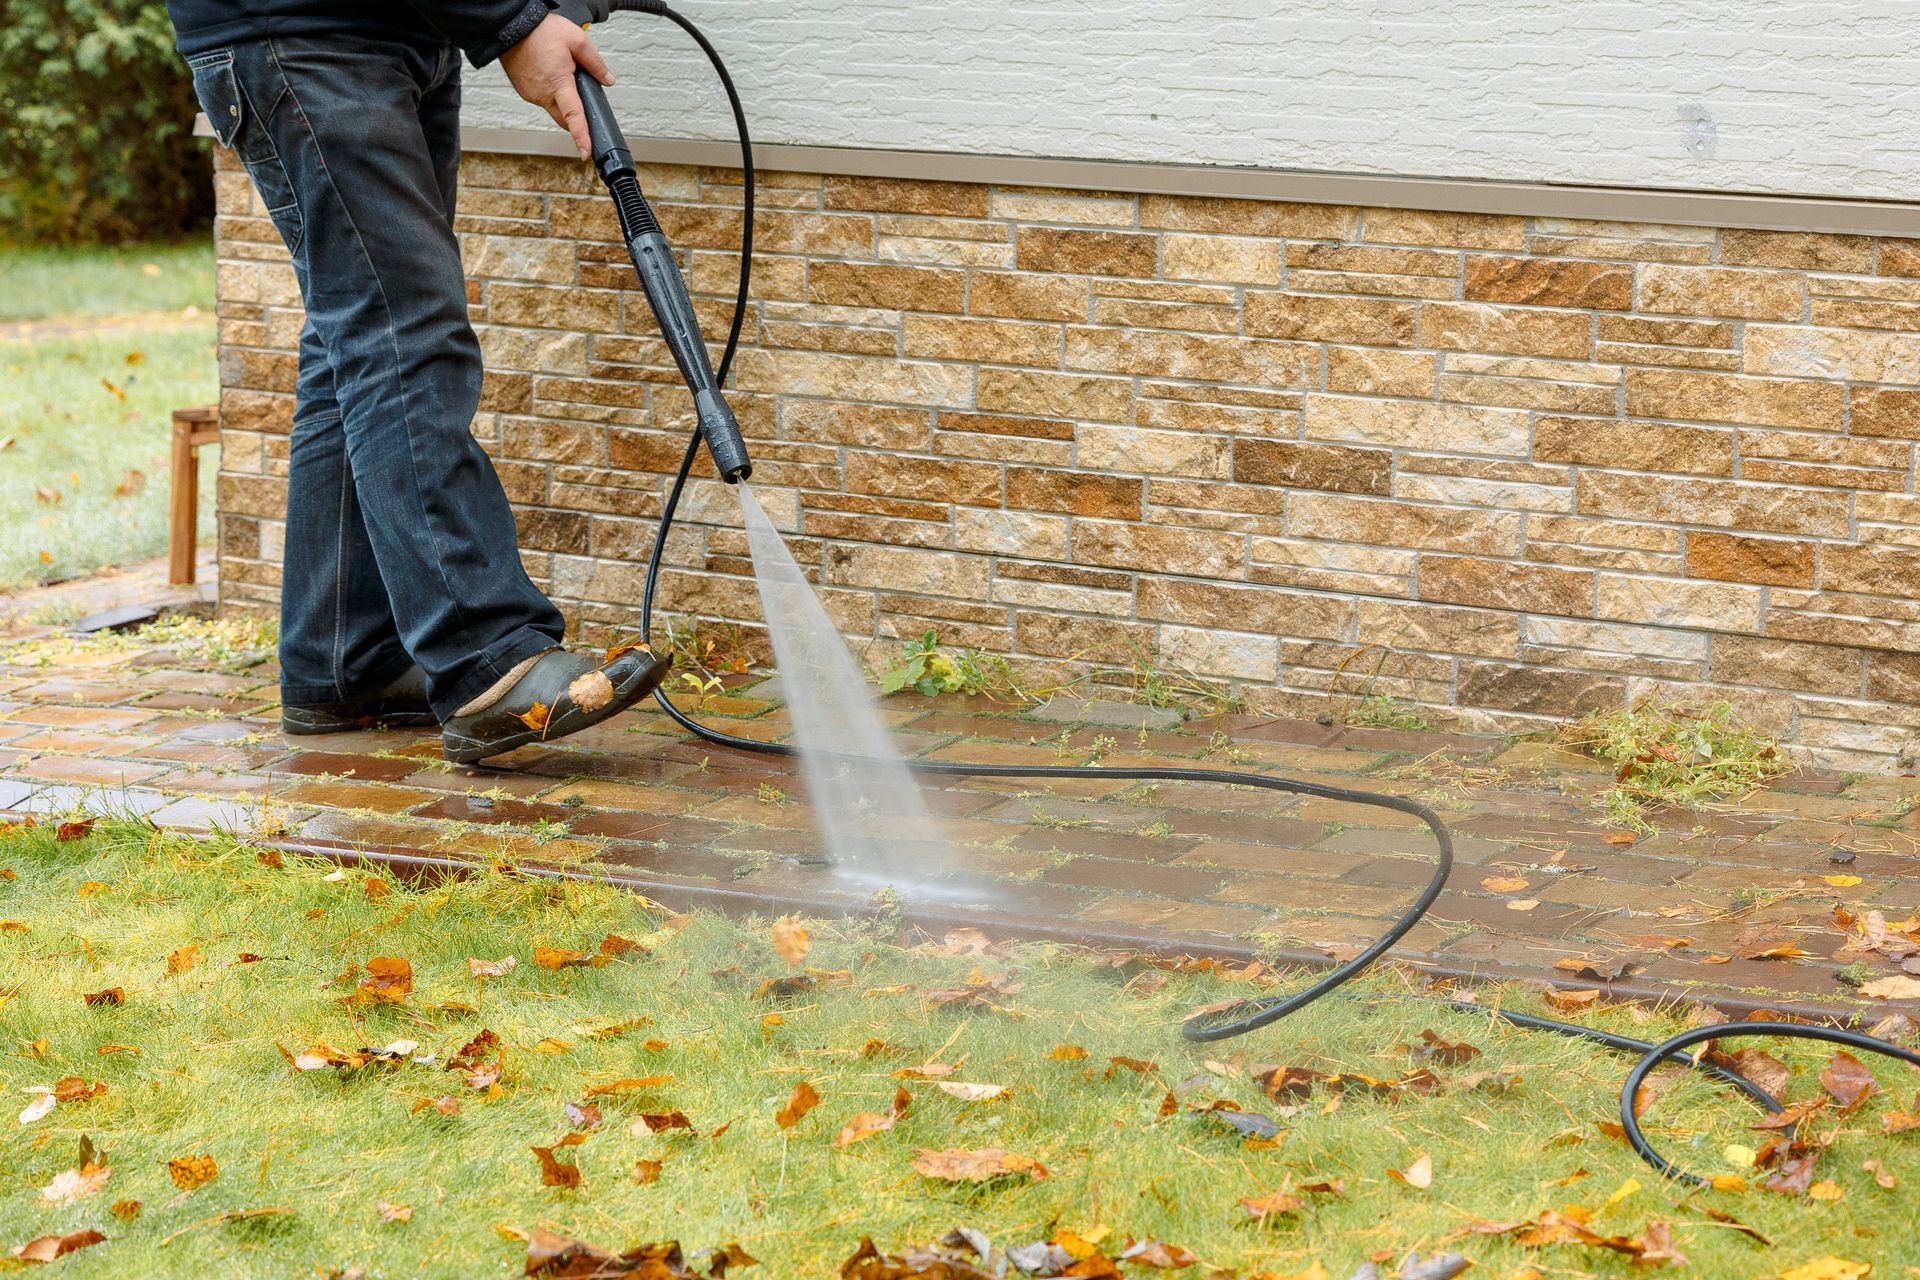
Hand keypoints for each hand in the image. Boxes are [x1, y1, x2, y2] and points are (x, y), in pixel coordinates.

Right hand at [500, 13, 613, 158]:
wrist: (510, 26)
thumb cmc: (539, 31)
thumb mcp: (577, 40)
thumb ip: (595, 62)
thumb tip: (607, 80)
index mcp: (558, 83)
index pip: (574, 116)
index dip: (581, 137)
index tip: (586, 152)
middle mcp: (542, 93)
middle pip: (564, 118)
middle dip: (576, 117)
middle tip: (581, 99)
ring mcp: (531, 94)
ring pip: (553, 108)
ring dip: (562, 100)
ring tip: (561, 74)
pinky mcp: (524, 91)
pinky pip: (542, 99)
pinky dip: (550, 93)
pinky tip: (549, 74)